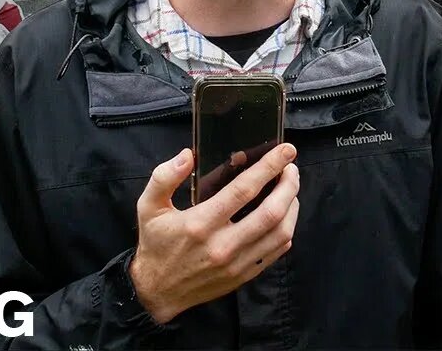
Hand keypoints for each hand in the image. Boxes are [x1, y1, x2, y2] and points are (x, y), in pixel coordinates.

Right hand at [129, 144, 299, 324]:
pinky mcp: (244, 274)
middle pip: (271, 211)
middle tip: (292, 168)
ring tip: (290, 189)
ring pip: (280, 232)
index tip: (285, 151)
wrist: (157, 291)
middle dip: (288, 185)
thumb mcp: (149, 206)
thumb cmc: (156, 243)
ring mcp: (237, 263)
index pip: (243, 190)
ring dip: (292, 206)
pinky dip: (287, 229)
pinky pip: (277, 251)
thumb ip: (165, 177)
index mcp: (200, 223)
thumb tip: (188, 155)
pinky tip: (285, 215)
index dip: (269, 167)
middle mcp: (222, 244)